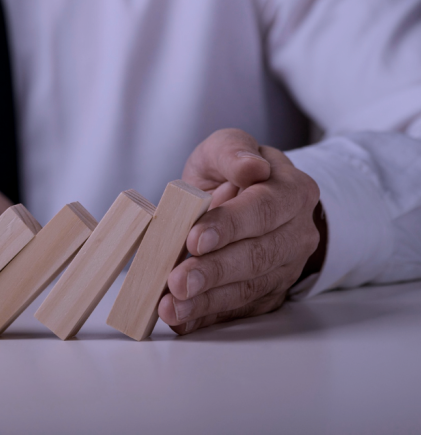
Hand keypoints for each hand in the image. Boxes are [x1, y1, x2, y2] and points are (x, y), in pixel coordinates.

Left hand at [157, 129, 323, 334]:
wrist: (249, 198)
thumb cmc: (232, 171)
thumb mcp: (227, 147)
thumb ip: (232, 151)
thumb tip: (251, 166)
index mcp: (292, 192)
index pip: (263, 210)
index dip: (229, 226)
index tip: (194, 238)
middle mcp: (297, 233)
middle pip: (257, 256)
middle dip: (214, 272)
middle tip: (177, 282)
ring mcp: (286, 268)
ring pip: (249, 289)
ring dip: (207, 301)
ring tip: (172, 307)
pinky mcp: (269, 294)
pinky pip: (240, 311)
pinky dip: (208, 317)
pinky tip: (182, 320)